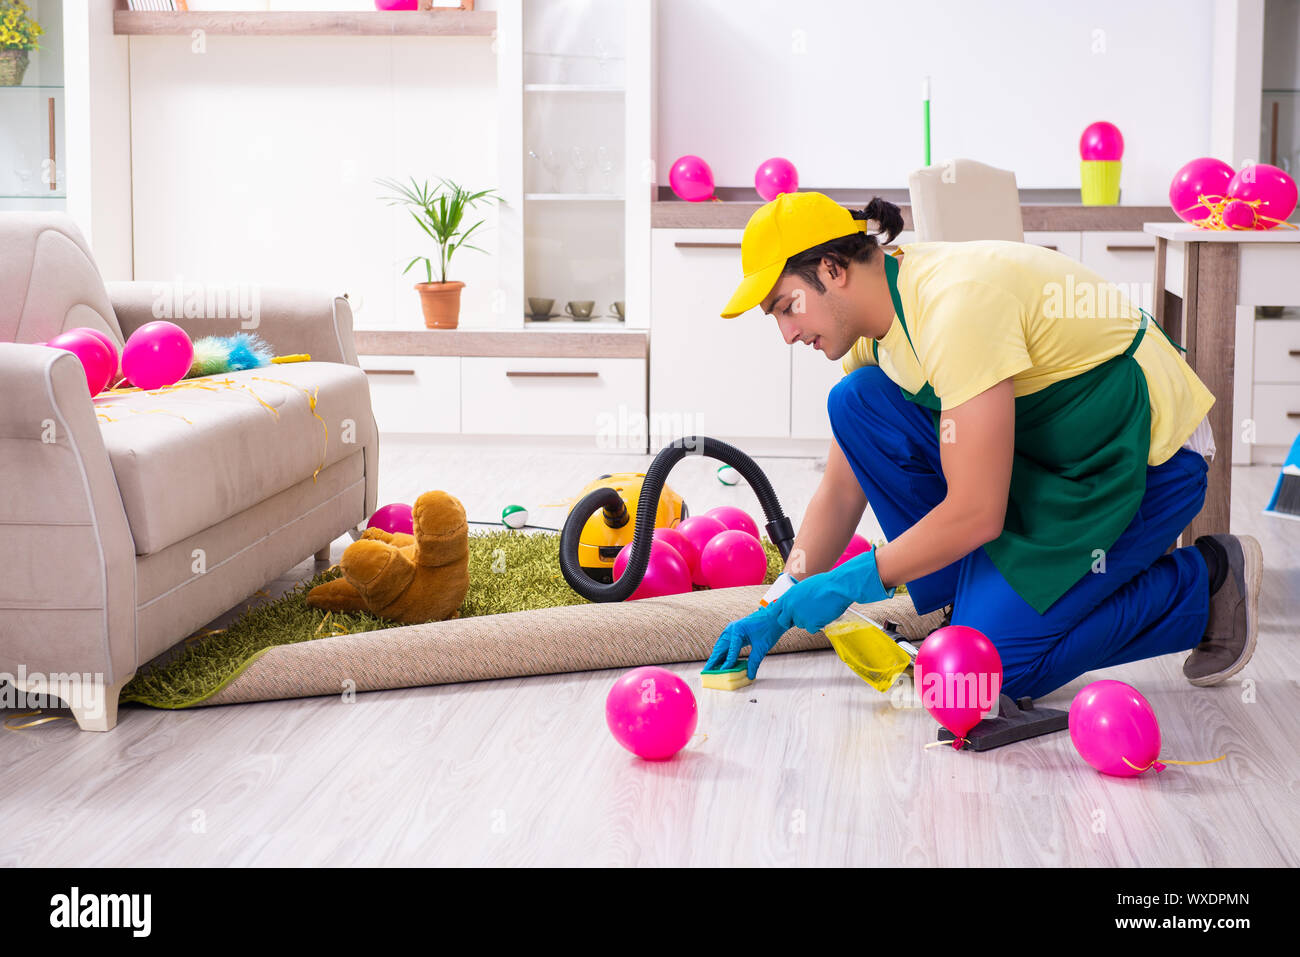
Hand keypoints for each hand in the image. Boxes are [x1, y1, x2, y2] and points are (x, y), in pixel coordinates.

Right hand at [704, 603, 785, 679]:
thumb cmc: (769, 629)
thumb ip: (754, 662)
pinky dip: (724, 653)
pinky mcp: (735, 632)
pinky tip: (722, 662)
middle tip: (707, 672)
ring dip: (717, 657)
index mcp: (737, 630)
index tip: (723, 672)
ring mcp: (732, 630)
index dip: (727, 663)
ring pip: (721, 646)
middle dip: (714, 660)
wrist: (775, 617)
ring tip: (712, 669)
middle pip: (720, 647)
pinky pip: (727, 644)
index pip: (730, 650)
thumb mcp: (762, 647)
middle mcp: (731, 629)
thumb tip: (750, 675)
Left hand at [773, 549, 893, 634]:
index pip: (774, 611)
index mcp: (788, 596)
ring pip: (800, 625)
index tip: (785, 615)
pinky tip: (823, 615)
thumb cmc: (824, 584)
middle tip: (801, 617)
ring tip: (818, 610)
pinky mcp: (811, 624)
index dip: (780, 614)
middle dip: (791, 621)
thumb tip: (793, 603)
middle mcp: (791, 607)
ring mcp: (800, 616)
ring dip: (807, 621)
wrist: (837, 587)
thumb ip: (795, 597)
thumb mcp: (803, 587)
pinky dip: (817, 625)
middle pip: (784, 622)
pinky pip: (812, 629)